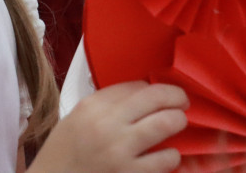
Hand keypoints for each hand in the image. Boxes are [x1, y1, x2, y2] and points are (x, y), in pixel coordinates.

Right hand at [29, 81, 188, 172]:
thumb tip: (142, 93)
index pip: (136, 85)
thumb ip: (106, 104)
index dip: (154, 87)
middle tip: (182, 103)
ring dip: (178, 123)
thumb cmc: (63, 156)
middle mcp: (107, 125)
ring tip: (177, 126)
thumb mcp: (77, 119)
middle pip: (157, 97)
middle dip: (177, 97)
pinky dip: (171, 156)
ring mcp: (120, 152)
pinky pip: (166, 159)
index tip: (160, 93)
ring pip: (167, 124)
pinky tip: (165, 156)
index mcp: (92, 106)